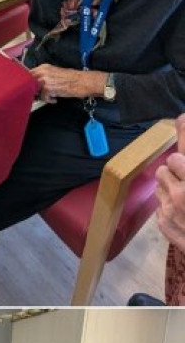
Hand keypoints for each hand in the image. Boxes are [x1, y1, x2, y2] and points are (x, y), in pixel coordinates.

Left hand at [28, 64, 105, 103]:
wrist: (82, 81)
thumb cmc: (71, 78)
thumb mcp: (55, 73)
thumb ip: (44, 77)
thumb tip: (35, 84)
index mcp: (44, 67)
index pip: (28, 74)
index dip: (28, 83)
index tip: (30, 88)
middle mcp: (43, 72)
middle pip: (28, 83)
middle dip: (32, 90)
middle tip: (38, 95)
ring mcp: (45, 80)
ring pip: (35, 91)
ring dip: (41, 96)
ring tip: (50, 96)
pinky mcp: (48, 88)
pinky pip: (43, 98)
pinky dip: (49, 100)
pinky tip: (55, 99)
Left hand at [155, 115, 184, 251]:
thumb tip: (181, 118)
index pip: (178, 156)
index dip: (183, 150)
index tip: (182, 139)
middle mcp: (182, 195)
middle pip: (165, 167)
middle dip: (175, 170)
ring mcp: (171, 211)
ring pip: (159, 185)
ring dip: (170, 186)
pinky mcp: (164, 224)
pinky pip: (159, 204)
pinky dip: (169, 205)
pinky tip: (184, 213)